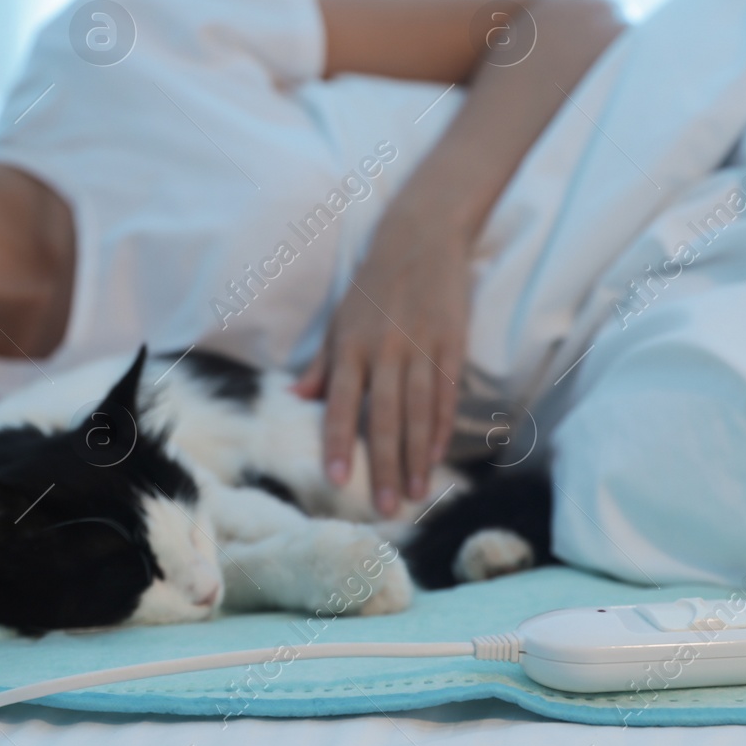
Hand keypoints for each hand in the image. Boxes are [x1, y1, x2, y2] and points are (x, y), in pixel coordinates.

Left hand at [295, 198, 468, 515]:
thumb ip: (320, 364)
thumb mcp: (339, 320)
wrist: (421, 238)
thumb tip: (294, 397)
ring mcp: (420, 348)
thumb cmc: (372, 285)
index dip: (337, 442)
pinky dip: (441, 428)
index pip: (340, 403)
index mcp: (350, 345)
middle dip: (384, 465)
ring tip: (415, 494)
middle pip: (384, 417)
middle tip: (384, 507)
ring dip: (417, 457)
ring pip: (418, 413)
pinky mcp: (451, 344)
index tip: (335, 479)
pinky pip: (445, 395)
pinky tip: (436, 456)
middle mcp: (384, 350)